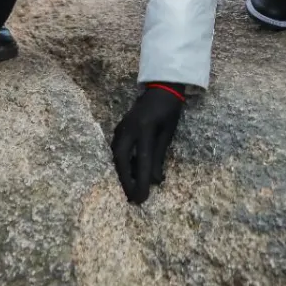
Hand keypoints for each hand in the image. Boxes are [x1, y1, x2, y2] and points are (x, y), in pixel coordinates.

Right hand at [111, 83, 184, 204]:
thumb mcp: (168, 133)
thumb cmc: (169, 109)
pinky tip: (126, 172)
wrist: (161, 87)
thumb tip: (157, 180)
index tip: (142, 198)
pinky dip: (120, 163)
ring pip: (116, 155)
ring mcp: (122, 127)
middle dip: (124, 180)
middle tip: (131, 198)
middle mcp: (129, 128)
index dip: (142, 181)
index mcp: (145, 128)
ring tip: (129, 189)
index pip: (142, 160)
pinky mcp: (120, 127)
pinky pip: (117, 148)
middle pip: (120, 159)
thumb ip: (160, 156)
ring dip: (121, 173)